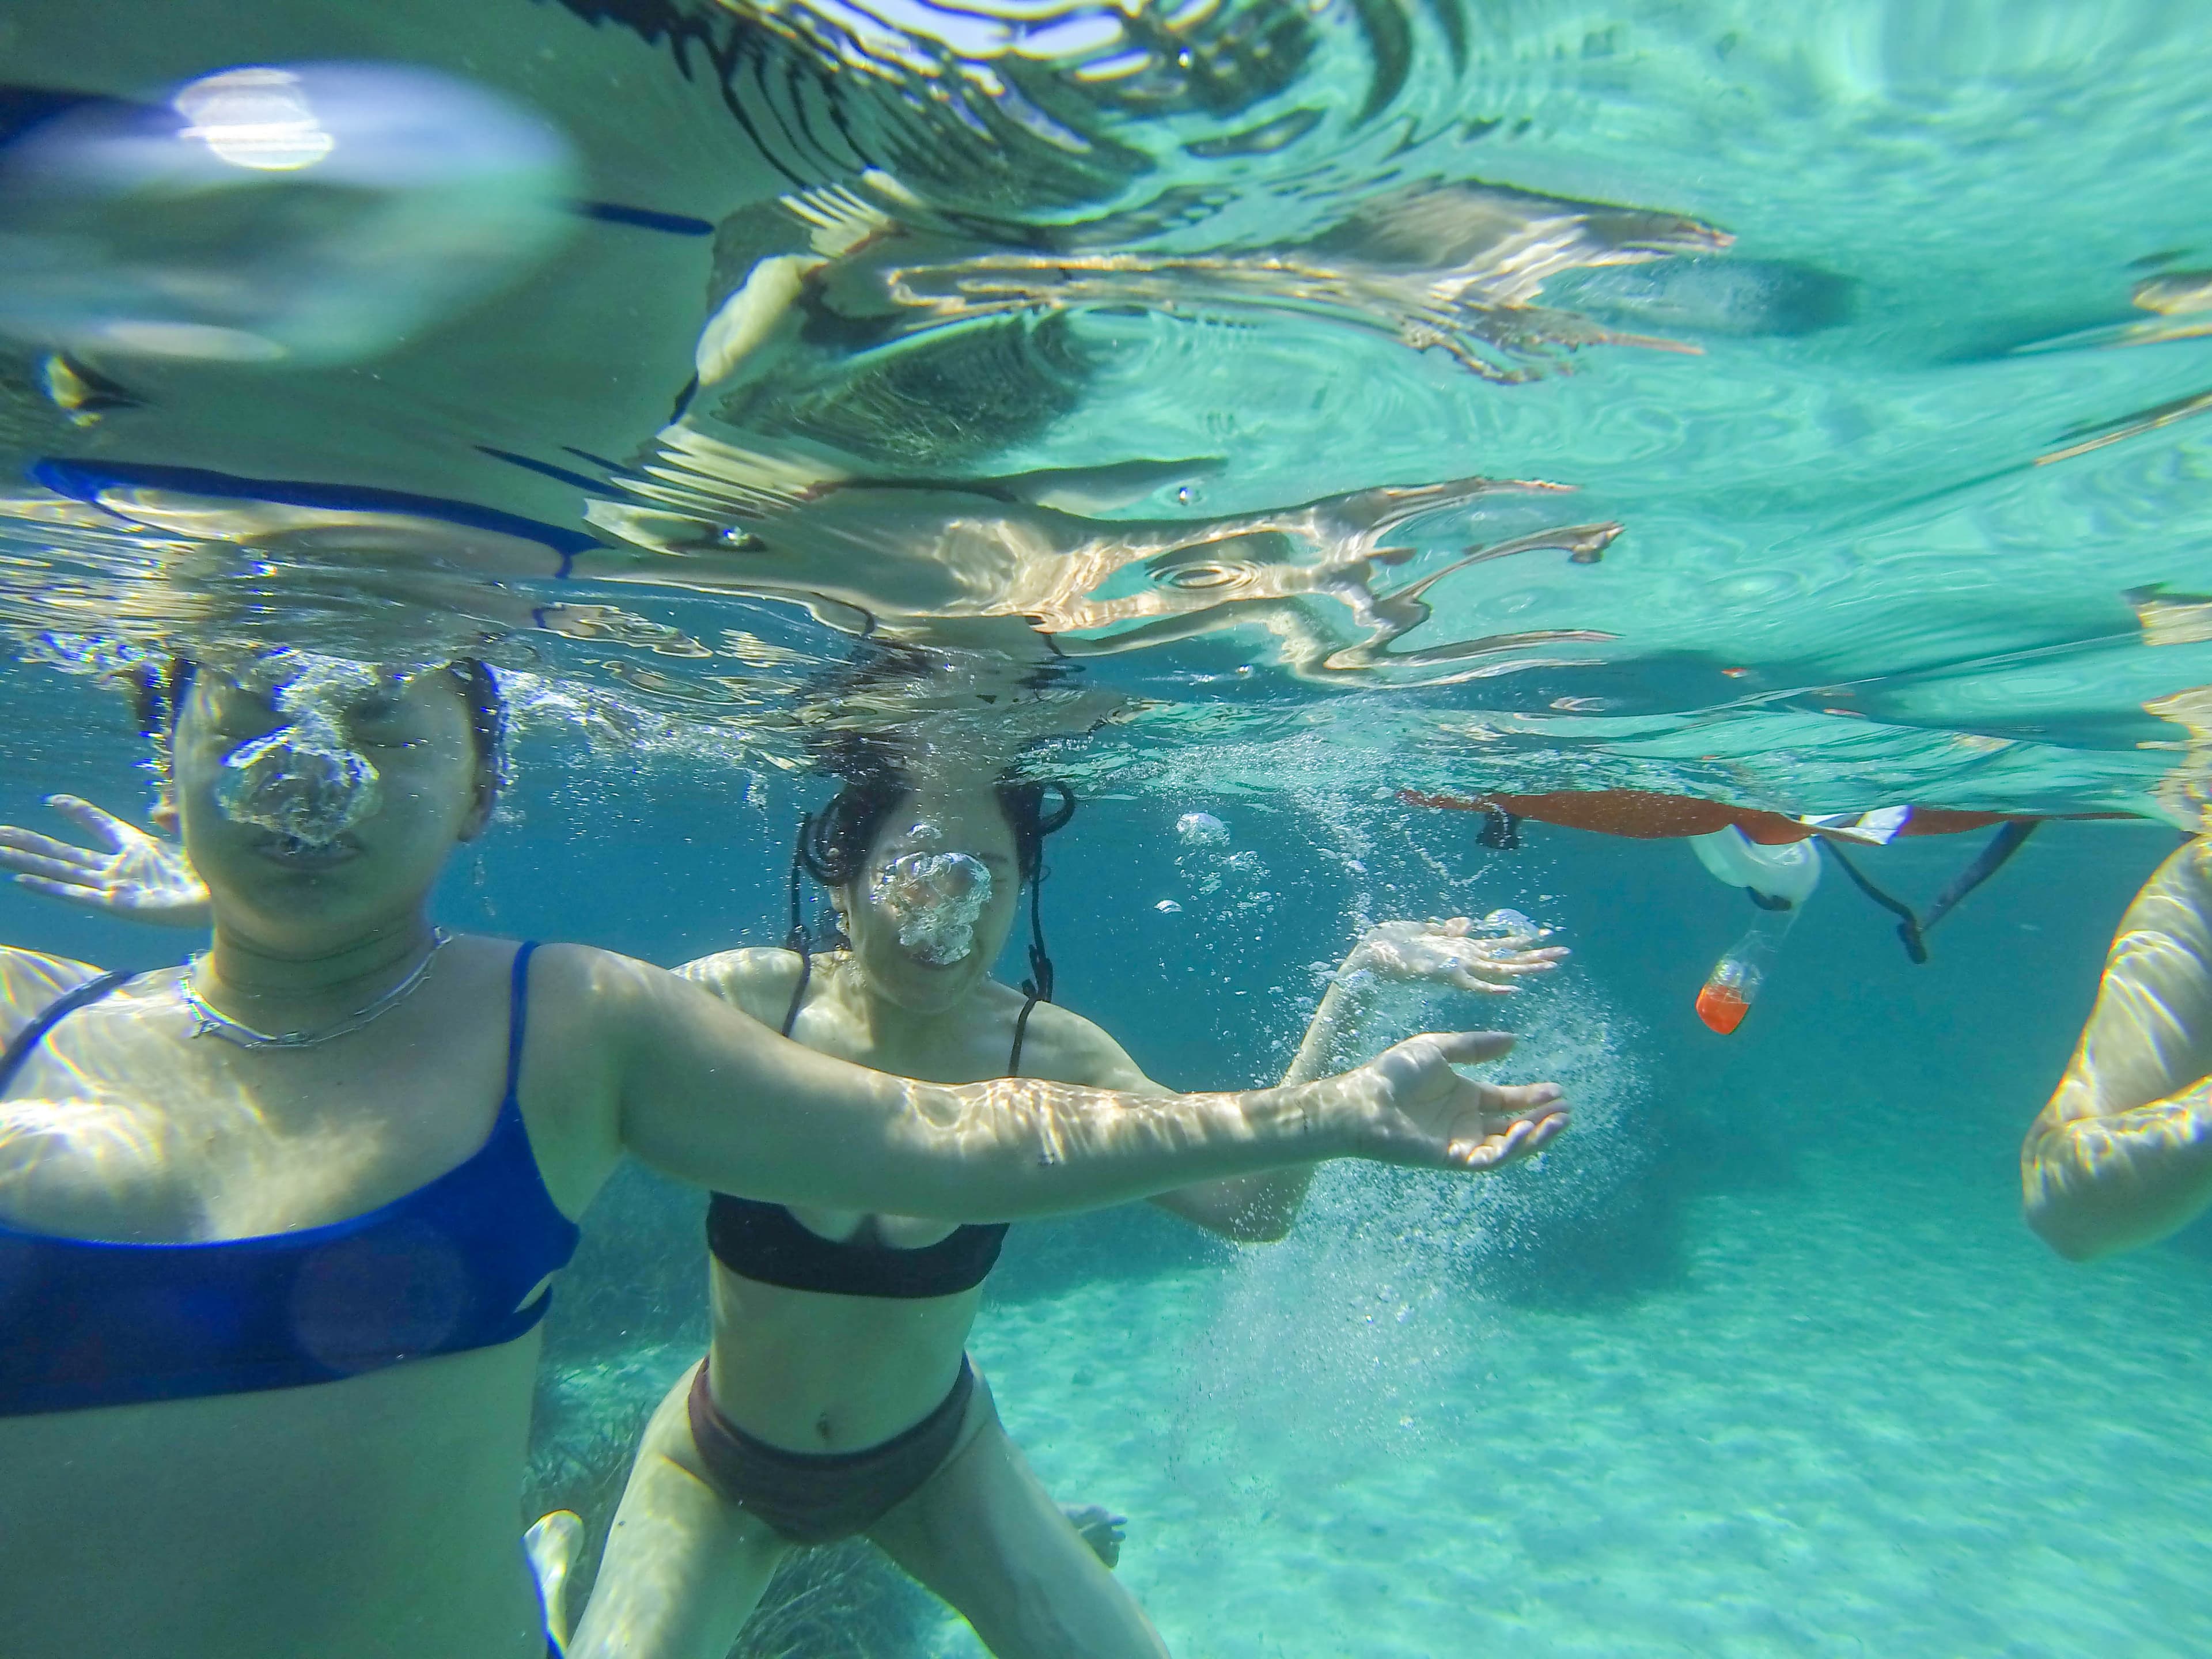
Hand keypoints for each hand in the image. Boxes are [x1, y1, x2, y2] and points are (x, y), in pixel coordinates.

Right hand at [0, 796, 211, 926]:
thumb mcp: (190, 832)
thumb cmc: (215, 867)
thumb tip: (154, 811)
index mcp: (138, 847)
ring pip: (59, 870)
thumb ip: (169, 819)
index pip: (100, 826)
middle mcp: (119, 868)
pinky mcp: (117, 905)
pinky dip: (49, 887)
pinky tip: (22, 880)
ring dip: (26, 861)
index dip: (79, 813)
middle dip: (29, 843)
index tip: (54, 800)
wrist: (230, 895)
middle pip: (63, 853)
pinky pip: (75, 894)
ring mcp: (114, 887)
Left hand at [1337, 1031, 1567, 1170]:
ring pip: (1508, 1147)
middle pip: (1514, 1126)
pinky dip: (1509, 1148)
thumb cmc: (1394, 1073)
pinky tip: (1524, 1130)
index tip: (1558, 1090)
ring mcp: (1460, 1142)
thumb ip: (1475, 1047)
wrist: (1365, 1098)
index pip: (1507, 1101)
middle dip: (1542, 1120)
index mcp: (1464, 1097)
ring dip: (1535, 1138)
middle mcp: (1465, 1123)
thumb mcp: (1439, 1048)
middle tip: (1565, 1110)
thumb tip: (1514, 1041)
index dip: (1533, 1098)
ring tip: (1557, 1121)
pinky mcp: (1451, 1158)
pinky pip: (1488, 1159)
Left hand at [1340, 916, 1568, 994]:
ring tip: (1553, 965)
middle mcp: (1463, 960)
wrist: (1366, 959)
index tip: (1545, 935)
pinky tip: (1513, 988)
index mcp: (1459, 949)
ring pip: (1498, 968)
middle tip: (1565, 953)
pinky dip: (1492, 987)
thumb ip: (1444, 928)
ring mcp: (1456, 968)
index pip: (1496, 945)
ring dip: (1525, 967)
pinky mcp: (1445, 976)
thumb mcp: (1421, 930)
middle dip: (1536, 955)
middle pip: (1507, 958)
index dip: (1520, 942)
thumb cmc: (1389, 946)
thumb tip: (1466, 921)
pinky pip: (1473, 984)